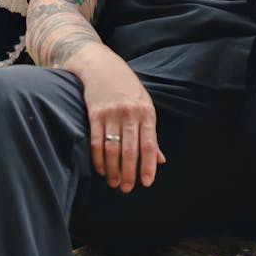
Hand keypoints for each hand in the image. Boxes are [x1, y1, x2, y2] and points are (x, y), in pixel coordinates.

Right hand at [80, 48, 164, 191]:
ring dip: (112, 170)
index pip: (149, 145)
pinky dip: (98, 158)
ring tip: (113, 183)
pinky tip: (100, 169)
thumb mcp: (144, 106)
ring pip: (112, 149)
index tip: (146, 183)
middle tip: (127, 189)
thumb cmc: (127, 89)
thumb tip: (160, 160)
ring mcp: (111, 113)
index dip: (148, 166)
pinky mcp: (94, 114)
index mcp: (146, 112)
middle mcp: (130, 114)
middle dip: (128, 173)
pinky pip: (96, 141)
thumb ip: (151, 134)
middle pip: (129, 150)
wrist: (102, 67)